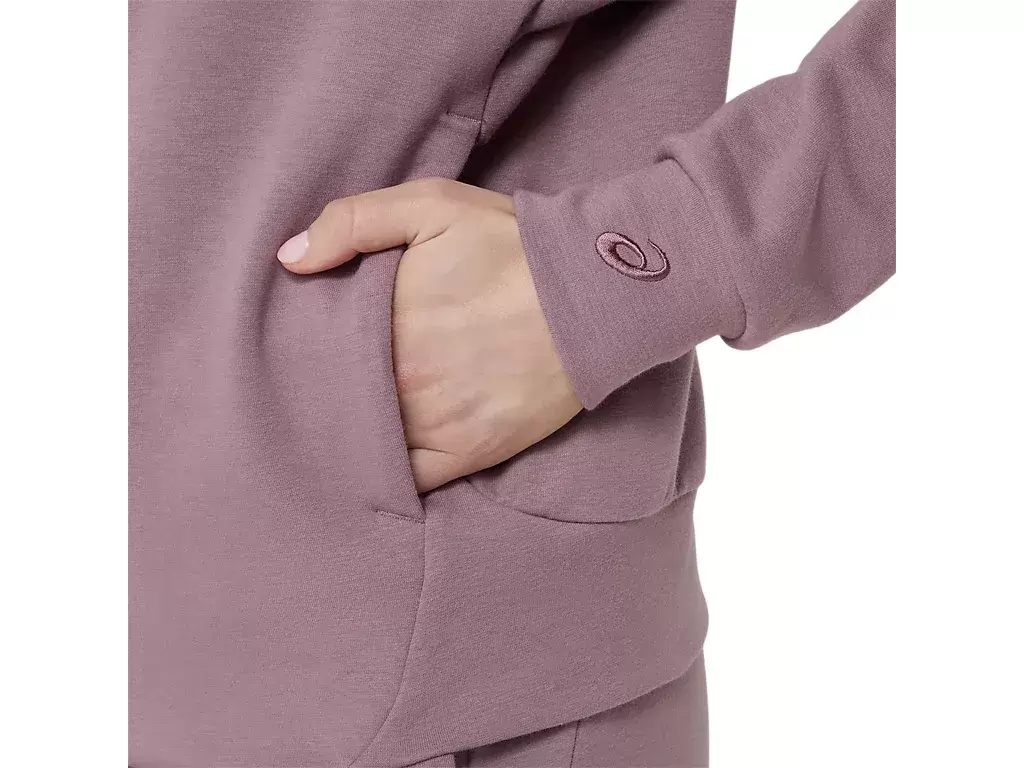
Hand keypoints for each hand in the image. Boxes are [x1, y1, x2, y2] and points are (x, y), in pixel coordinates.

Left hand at [278, 178, 581, 491]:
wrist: (594, 295)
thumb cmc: (513, 247)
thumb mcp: (433, 204)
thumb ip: (353, 221)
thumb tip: (289, 261)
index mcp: (381, 323)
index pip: (315, 352)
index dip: (303, 353)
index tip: (300, 350)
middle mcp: (402, 381)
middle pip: (336, 401)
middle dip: (322, 396)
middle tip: (312, 391)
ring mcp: (435, 423)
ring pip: (366, 444)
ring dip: (350, 438)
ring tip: (336, 430)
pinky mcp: (469, 452)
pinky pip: (409, 480)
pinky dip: (389, 476)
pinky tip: (377, 464)